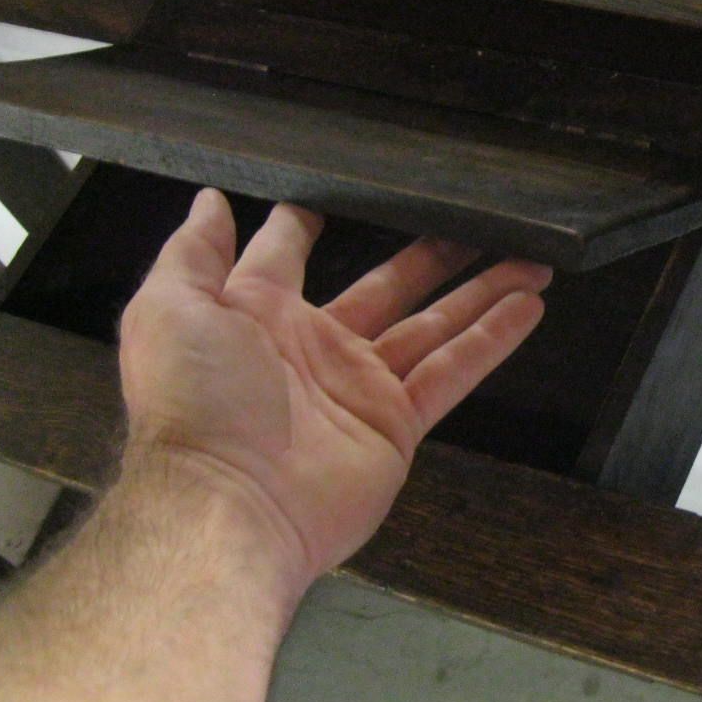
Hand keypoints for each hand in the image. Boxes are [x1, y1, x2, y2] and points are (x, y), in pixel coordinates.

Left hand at [118, 188, 548, 592]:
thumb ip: (193, 254)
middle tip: (475, 224)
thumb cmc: (195, 403)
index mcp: (257, 315)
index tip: (337, 196)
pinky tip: (529, 307)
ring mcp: (361, 388)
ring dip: (482, 292)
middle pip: (387, 287)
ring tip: (532, 261)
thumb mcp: (168, 310)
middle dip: (431, 255)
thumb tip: (209, 201)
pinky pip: (452, 373)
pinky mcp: (397, 424)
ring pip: (434, 325)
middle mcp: (315, 348)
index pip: (287, 259)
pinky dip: (492, 341)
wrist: (230, 505)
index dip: (306, 226)